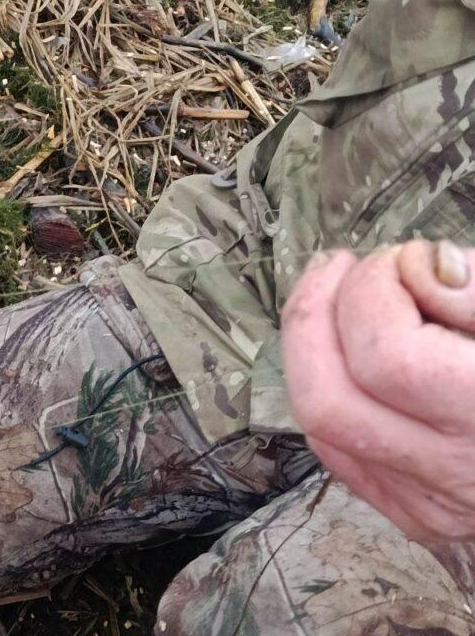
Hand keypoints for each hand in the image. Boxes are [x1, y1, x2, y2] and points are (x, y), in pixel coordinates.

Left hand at [284, 239, 474, 541]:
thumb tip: (427, 269)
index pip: (386, 357)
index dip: (377, 288)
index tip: (410, 257)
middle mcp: (459, 475)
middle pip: (330, 398)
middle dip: (313, 314)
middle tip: (337, 264)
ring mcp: (434, 505)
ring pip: (323, 426)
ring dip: (311, 347)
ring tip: (335, 294)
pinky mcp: (418, 515)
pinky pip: (339, 450)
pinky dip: (330, 388)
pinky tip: (343, 349)